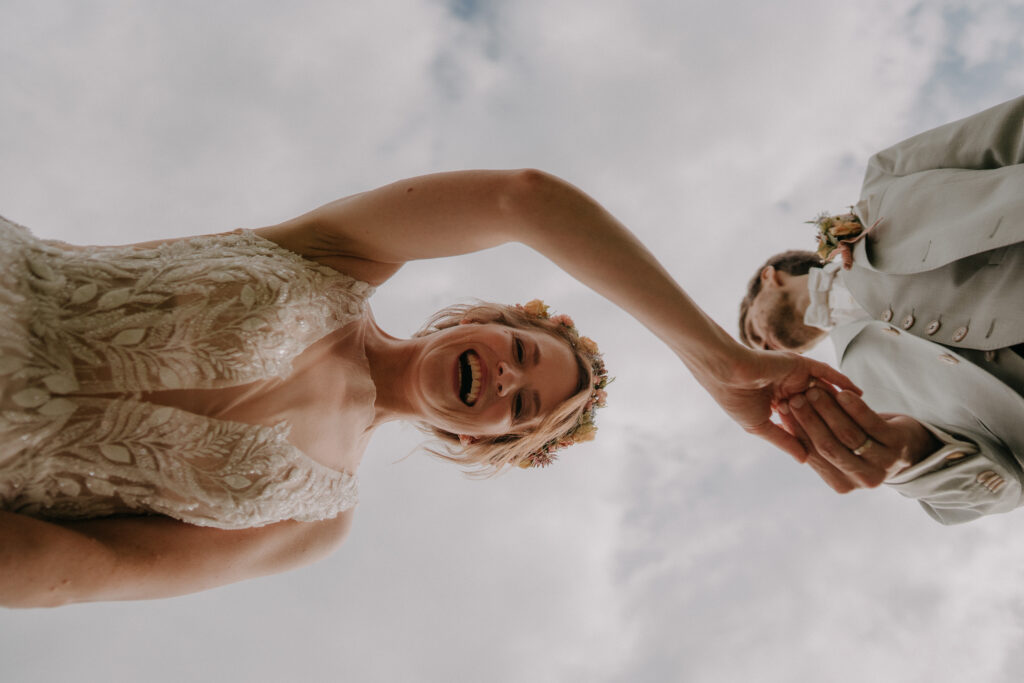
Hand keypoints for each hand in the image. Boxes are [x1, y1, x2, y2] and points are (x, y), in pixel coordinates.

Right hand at [701, 348, 860, 460]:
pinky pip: (826, 373)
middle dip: (833, 419)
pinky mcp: (800, 364)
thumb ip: (784, 440)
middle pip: (817, 405)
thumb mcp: (760, 426)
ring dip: (841, 401)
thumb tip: (805, 461)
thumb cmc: (736, 400)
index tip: (833, 449)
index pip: (802, 420)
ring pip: (824, 390)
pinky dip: (842, 382)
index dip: (815, 433)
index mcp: (775, 402)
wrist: (726, 374)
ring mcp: (795, 376)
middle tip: (856, 434)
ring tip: (864, 415)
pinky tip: (858, 393)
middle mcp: (788, 388)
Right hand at [778, 388, 939, 491]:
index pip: (812, 455)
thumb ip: (815, 444)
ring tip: (814, 391)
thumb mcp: (840, 451)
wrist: (910, 447)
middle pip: (828, 446)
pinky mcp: (898, 444)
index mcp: (842, 484)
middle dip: (809, 420)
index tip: (782, 409)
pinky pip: (871, 423)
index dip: (796, 431)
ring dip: (828, 410)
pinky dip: (855, 407)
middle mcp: (863, 479)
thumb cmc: (864, 445)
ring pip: (847, 435)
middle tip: (795, 398)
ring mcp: (883, 463)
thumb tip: (781, 424)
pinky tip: (842, 392)